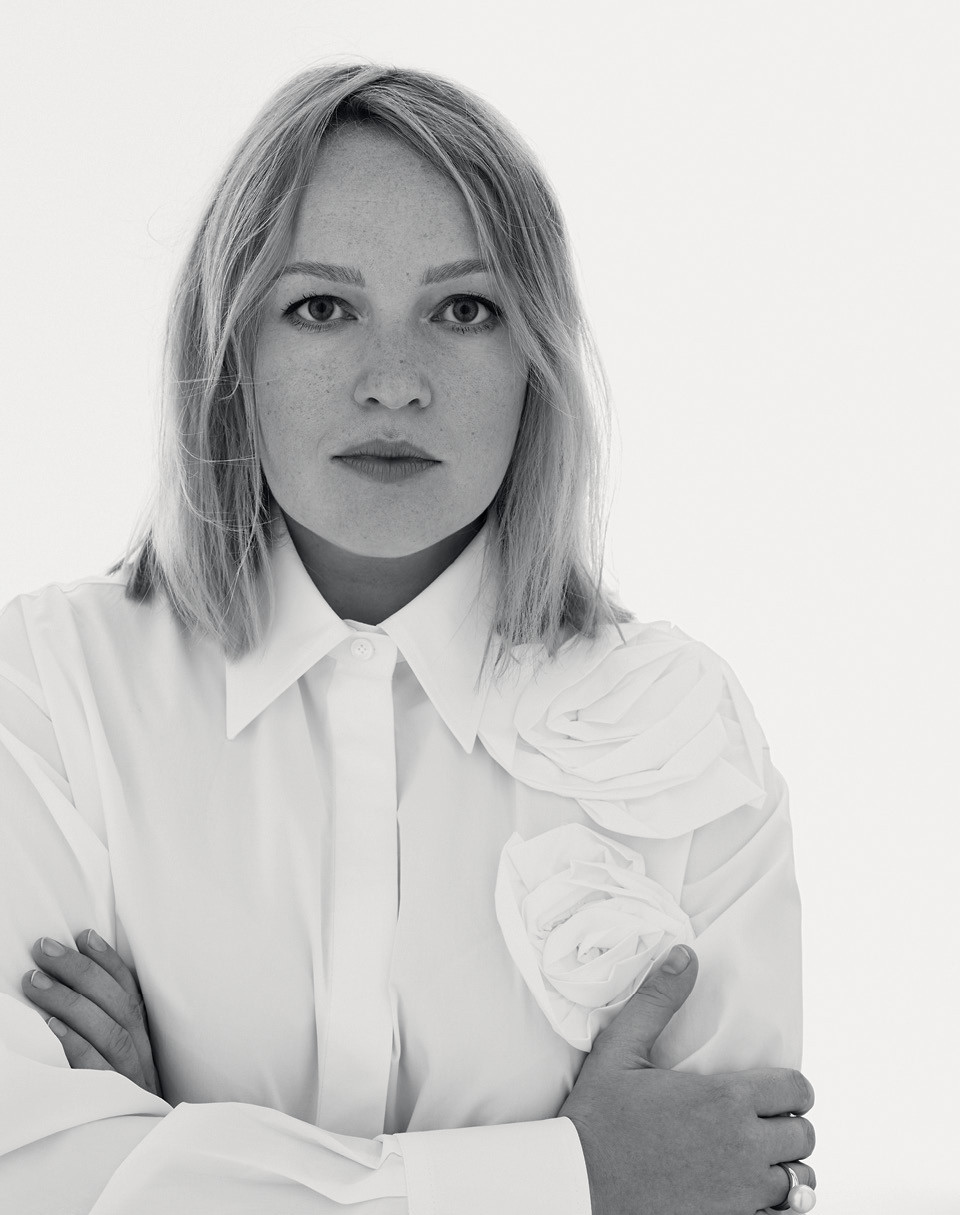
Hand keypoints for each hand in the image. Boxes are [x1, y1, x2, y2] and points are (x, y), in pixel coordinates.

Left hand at [21, 929, 163, 1098]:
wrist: (149, 1152)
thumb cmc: (128, 1102)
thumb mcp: (129, 1064)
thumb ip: (112, 1030)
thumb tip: (83, 992)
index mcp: (147, 1038)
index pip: (130, 990)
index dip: (109, 961)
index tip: (84, 935)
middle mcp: (143, 1053)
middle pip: (117, 1004)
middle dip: (81, 972)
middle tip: (44, 950)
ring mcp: (132, 1077)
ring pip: (108, 1030)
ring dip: (70, 1000)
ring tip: (35, 980)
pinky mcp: (118, 1100)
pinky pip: (98, 1068)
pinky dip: (76, 1043)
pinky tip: (50, 1026)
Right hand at [558, 945, 816, 1214]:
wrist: (578, 1185)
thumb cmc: (597, 1118)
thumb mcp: (619, 1050)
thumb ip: (657, 1001)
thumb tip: (686, 954)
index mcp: (725, 1099)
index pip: (798, 1090)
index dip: (790, 1088)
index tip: (769, 1090)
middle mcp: (743, 1147)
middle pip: (805, 1136)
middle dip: (789, 1125)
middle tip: (761, 1122)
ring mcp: (740, 1193)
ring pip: (801, 1183)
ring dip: (786, 1168)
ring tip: (758, 1158)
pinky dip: (773, 1205)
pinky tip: (747, 1193)